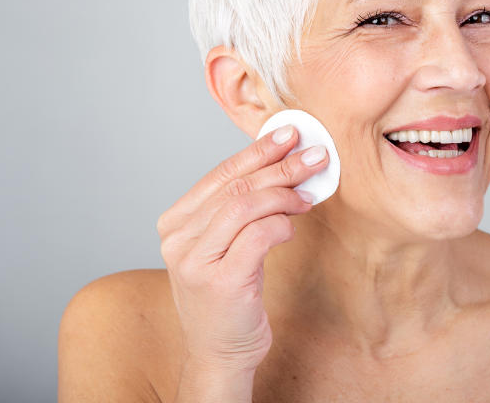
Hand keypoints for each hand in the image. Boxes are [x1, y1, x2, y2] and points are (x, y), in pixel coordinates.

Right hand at [156, 125, 327, 372]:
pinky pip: (257, 235)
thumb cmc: (227, 296)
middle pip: (235, 187)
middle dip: (280, 166)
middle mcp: (177, 239)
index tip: (290, 135)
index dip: (258, 151)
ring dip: (284, 193)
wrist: (219, 353)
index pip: (220, 174)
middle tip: (315, 156)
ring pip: (245, 206)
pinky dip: (281, 224)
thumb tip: (283, 162)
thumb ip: (241, 208)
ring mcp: (194, 261)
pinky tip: (293, 224)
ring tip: (309, 193)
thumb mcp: (225, 245)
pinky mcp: (219, 281)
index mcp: (175, 223)